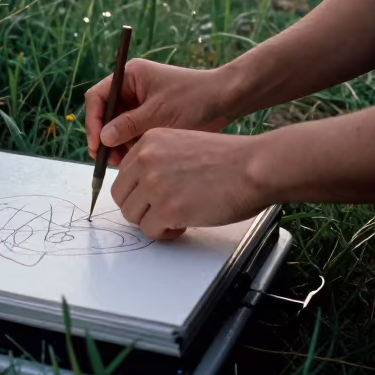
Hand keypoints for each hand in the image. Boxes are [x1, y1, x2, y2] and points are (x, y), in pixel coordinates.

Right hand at [84, 58, 234, 165]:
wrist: (225, 99)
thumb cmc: (194, 99)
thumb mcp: (159, 114)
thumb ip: (129, 126)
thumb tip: (103, 138)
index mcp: (129, 76)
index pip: (98, 97)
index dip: (93, 121)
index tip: (97, 145)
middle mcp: (131, 87)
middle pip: (105, 113)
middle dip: (107, 136)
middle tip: (110, 160)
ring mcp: (140, 101)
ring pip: (117, 126)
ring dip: (118, 144)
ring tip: (126, 162)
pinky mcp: (149, 115)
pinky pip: (131, 131)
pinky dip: (131, 144)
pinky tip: (136, 158)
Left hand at [110, 128, 271, 238]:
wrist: (252, 167)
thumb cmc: (228, 159)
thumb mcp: (182, 144)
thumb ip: (158, 160)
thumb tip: (143, 186)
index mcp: (149, 141)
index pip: (123, 173)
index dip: (138, 191)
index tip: (150, 198)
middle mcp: (146, 160)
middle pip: (121, 195)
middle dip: (140, 208)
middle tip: (161, 211)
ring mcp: (153, 185)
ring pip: (132, 215)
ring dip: (152, 221)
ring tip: (176, 217)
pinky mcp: (166, 209)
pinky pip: (150, 230)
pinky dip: (165, 233)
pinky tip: (184, 223)